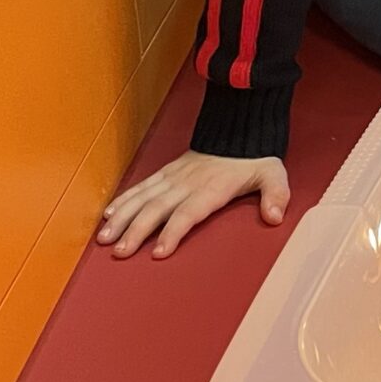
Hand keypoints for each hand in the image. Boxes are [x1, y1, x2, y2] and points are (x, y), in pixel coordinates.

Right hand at [96, 151, 288, 258]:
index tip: (158, 252)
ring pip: (143, 198)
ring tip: (105, 239)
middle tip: (120, 253)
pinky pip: (141, 186)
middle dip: (137, 231)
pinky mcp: (166, 172)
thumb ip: (276, 196)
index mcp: (211, 189)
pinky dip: (123, 200)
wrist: (238, 128)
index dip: (173, 232)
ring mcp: (173, 177)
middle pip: (157, 209)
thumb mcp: (274, 176)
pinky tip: (108, 215)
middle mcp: (187, 184)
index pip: (188, 213)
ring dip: (123, 218)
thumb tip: (275, 217)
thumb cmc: (254, 159)